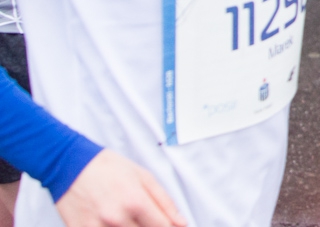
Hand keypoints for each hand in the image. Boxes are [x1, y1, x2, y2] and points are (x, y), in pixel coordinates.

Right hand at [57, 150, 184, 226]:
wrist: (70, 165)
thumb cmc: (107, 168)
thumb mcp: (144, 177)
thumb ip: (165, 203)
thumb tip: (181, 222)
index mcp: (135, 202)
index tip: (169, 225)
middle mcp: (116, 218)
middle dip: (148, 226)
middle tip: (143, 217)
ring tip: (128, 216)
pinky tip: (114, 222)